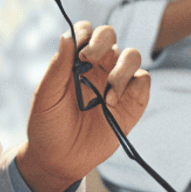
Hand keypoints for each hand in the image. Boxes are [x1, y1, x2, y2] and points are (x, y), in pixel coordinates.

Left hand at [17, 21, 149, 191]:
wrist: (60, 160)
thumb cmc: (48, 127)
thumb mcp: (46, 96)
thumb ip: (58, 66)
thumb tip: (68, 36)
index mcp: (77, 62)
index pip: (86, 32)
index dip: (85, 32)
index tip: (79, 48)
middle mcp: (99, 67)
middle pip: (111, 36)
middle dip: (103, 42)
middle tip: (90, 59)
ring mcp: (118, 83)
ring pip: (132, 56)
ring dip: (122, 69)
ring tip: (107, 94)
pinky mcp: (133, 101)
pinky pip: (144, 80)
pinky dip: (135, 86)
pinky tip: (115, 103)